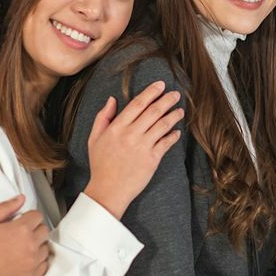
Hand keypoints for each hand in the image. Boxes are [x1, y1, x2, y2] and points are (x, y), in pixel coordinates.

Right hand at [0, 195, 49, 275]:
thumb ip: (5, 208)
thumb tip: (20, 199)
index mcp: (21, 230)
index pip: (37, 216)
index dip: (28, 216)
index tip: (22, 221)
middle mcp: (30, 246)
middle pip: (43, 231)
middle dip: (34, 229)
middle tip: (20, 234)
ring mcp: (32, 263)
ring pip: (45, 248)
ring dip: (36, 246)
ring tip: (21, 248)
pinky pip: (44, 265)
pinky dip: (37, 262)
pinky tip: (25, 260)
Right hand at [83, 81, 182, 218]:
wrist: (108, 190)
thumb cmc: (101, 164)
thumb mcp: (94, 138)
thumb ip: (103, 117)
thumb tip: (112, 99)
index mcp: (117, 127)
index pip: (138, 103)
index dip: (151, 92)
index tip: (160, 85)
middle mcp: (131, 134)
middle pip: (154, 111)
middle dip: (167, 100)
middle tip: (175, 94)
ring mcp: (142, 146)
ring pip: (163, 125)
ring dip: (174, 116)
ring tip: (180, 110)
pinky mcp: (152, 159)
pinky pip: (166, 143)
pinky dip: (174, 135)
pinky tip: (177, 131)